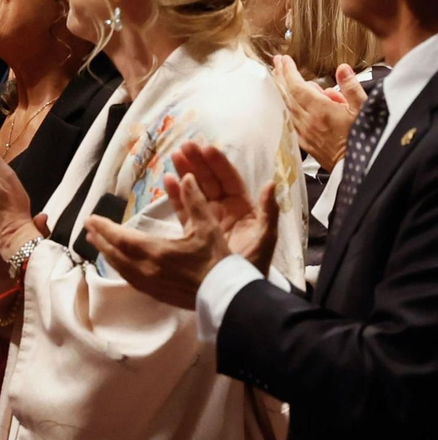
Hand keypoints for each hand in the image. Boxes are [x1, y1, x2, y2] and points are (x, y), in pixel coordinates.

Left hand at [82, 170, 230, 309]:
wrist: (227, 295)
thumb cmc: (217, 260)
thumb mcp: (208, 227)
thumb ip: (194, 201)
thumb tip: (186, 177)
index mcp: (155, 251)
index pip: (120, 237)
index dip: (104, 227)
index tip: (91, 219)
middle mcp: (146, 269)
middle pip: (114, 253)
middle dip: (100, 240)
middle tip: (88, 229)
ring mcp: (149, 284)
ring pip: (119, 268)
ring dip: (107, 254)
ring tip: (98, 244)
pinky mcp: (156, 294)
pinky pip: (129, 279)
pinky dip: (119, 267)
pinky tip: (119, 264)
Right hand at [169, 142, 279, 274]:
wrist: (234, 292)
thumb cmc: (251, 265)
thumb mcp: (265, 238)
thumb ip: (269, 211)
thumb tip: (271, 184)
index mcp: (243, 209)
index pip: (229, 180)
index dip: (217, 164)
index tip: (204, 148)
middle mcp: (225, 211)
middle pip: (210, 181)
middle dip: (197, 163)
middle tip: (183, 147)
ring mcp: (208, 220)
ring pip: (195, 191)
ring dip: (185, 173)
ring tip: (173, 156)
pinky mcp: (194, 232)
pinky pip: (184, 208)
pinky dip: (176, 194)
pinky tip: (167, 180)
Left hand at [274, 55, 361, 167]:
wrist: (360, 168)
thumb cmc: (364, 139)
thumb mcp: (364, 109)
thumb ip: (351, 87)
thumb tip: (342, 69)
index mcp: (321, 110)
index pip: (297, 86)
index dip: (288, 71)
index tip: (283, 59)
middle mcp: (308, 121)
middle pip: (287, 94)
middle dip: (280, 76)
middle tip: (277, 63)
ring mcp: (304, 132)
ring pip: (287, 107)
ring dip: (281, 91)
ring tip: (279, 78)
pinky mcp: (304, 142)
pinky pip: (290, 120)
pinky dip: (287, 107)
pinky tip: (287, 103)